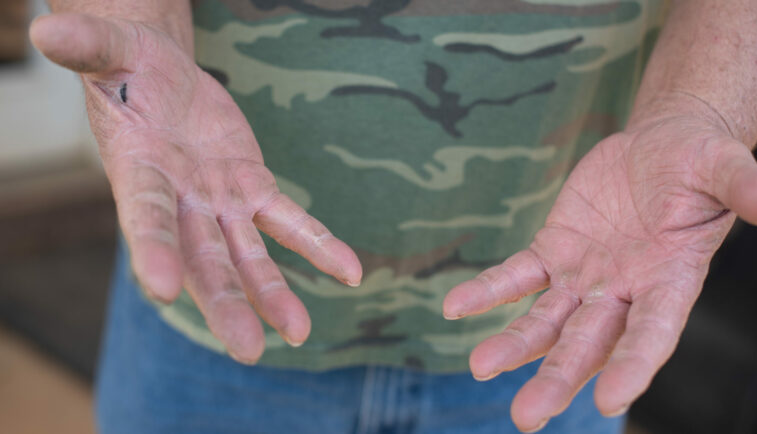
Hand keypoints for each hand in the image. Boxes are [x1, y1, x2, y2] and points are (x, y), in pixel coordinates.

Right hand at [30, 13, 361, 362]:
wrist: (161, 78)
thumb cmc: (128, 68)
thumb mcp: (108, 50)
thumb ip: (87, 48)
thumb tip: (45, 28)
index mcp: (139, 174)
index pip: (146, 218)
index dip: (154, 250)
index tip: (162, 289)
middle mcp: (181, 202)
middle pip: (202, 259)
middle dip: (223, 303)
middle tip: (246, 349)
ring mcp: (220, 202)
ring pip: (248, 255)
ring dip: (272, 293)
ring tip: (298, 332)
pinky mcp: (253, 190)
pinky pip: (289, 222)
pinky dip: (318, 245)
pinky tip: (351, 272)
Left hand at [443, 95, 756, 430]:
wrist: (658, 148)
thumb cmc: (698, 164)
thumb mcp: (722, 168)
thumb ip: (743, 187)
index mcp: (670, 282)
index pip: (652, 333)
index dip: (634, 365)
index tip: (610, 400)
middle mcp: (623, 291)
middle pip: (588, 343)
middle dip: (558, 377)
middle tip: (526, 417)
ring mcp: (583, 276)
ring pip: (544, 320)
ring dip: (513, 345)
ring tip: (479, 367)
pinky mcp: (552, 251)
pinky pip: (515, 275)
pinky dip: (488, 291)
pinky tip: (455, 307)